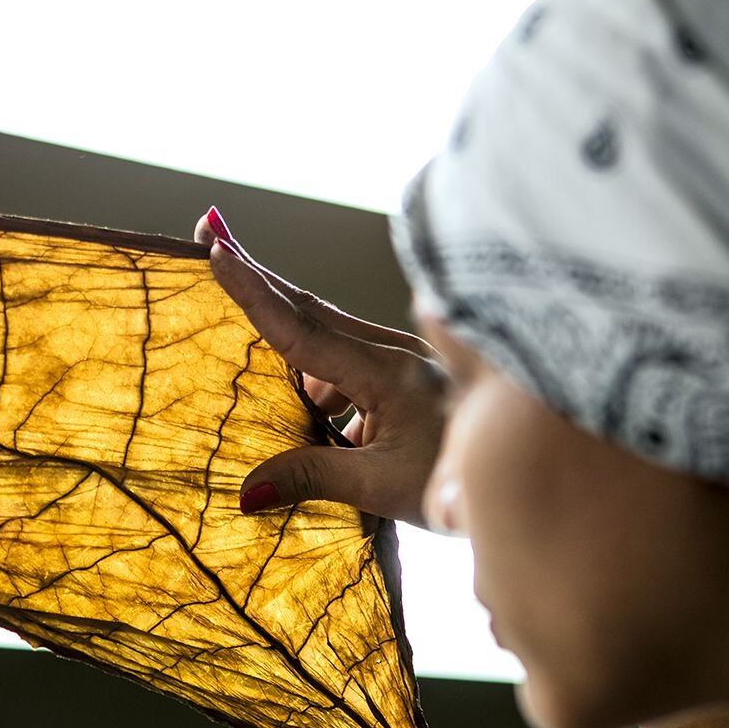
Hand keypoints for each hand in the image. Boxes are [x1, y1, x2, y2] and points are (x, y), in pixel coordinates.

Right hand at [194, 209, 447, 526]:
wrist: (518, 472)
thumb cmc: (459, 482)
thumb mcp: (382, 488)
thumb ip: (314, 479)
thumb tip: (247, 490)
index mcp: (388, 373)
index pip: (304, 330)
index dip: (255, 293)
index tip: (216, 253)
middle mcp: (392, 352)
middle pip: (309, 309)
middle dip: (257, 279)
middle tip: (211, 236)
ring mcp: (400, 357)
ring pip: (325, 338)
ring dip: (288, 349)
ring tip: (270, 390)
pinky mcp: (403, 371)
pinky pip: (344, 363)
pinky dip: (317, 380)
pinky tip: (317, 423)